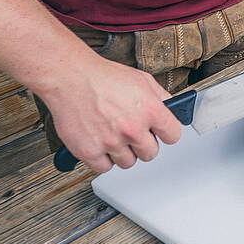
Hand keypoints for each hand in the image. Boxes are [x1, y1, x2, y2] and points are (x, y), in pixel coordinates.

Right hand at [43, 55, 181, 173]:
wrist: (69, 77)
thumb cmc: (101, 76)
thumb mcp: (140, 79)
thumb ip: (159, 96)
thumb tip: (170, 109)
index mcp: (150, 109)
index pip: (173, 136)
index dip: (166, 133)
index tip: (160, 133)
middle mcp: (132, 128)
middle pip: (150, 153)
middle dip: (143, 144)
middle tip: (132, 133)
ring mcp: (111, 142)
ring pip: (128, 162)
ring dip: (122, 152)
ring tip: (113, 135)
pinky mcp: (90, 152)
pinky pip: (104, 167)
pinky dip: (102, 158)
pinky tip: (100, 143)